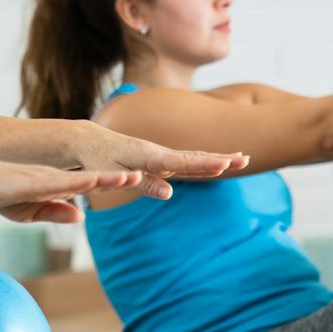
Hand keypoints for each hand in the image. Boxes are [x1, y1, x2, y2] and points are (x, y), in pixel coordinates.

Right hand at [0, 156, 145, 223]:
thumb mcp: (29, 210)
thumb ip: (55, 211)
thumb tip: (80, 215)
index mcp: (60, 185)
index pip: (97, 185)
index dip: (120, 183)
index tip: (145, 182)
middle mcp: (59, 178)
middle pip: (99, 178)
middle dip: (125, 178)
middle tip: (152, 177)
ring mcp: (49, 179)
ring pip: (86, 179)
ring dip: (110, 180)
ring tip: (135, 179)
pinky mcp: (35, 182)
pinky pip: (62, 184)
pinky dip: (81, 184)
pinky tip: (93, 182)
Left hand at [68, 121, 248, 199]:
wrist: (86, 138)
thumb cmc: (96, 158)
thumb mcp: (115, 174)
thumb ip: (142, 184)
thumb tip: (170, 193)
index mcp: (149, 156)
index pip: (182, 162)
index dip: (204, 164)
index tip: (225, 164)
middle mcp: (159, 153)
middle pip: (195, 158)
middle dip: (220, 159)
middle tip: (246, 159)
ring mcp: (160, 155)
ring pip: (193, 158)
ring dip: (218, 159)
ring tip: (243, 158)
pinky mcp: (158, 159)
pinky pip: (185, 160)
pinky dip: (203, 162)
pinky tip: (218, 164)